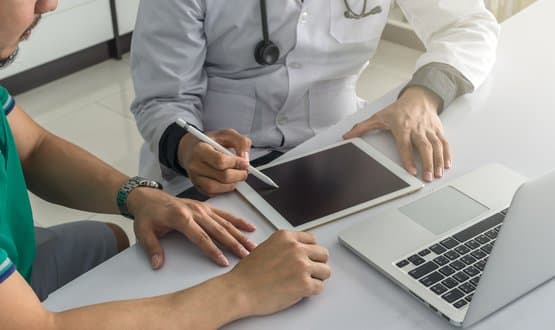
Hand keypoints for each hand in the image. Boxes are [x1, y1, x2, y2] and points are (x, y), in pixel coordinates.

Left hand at [127, 188, 256, 268]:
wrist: (148, 197)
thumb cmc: (147, 215)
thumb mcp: (143, 232)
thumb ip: (152, 248)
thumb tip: (157, 264)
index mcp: (181, 218)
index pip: (201, 237)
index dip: (213, 250)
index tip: (224, 262)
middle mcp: (195, 211)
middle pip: (218, 230)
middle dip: (233, 244)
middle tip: (246, 255)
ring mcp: (202, 208)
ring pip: (225, 222)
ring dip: (240, 234)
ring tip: (252, 245)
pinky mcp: (206, 206)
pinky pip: (224, 214)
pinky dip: (238, 221)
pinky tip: (249, 227)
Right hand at [177, 129, 250, 195]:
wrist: (191, 149)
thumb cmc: (209, 142)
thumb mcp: (226, 134)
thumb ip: (240, 141)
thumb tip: (245, 157)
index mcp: (200, 149)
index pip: (220, 161)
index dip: (236, 163)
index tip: (244, 162)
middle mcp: (195, 165)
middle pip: (223, 176)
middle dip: (239, 174)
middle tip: (244, 170)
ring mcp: (195, 178)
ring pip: (218, 188)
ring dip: (233, 183)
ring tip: (236, 175)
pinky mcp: (198, 187)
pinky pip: (214, 193)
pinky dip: (225, 189)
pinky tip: (227, 180)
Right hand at [224, 231, 330, 316]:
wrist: (239, 290)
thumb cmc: (247, 274)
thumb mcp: (266, 247)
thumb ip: (284, 247)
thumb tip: (298, 252)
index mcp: (286, 237)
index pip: (312, 240)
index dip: (311, 251)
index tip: (309, 257)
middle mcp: (296, 248)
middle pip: (323, 254)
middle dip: (317, 263)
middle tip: (309, 272)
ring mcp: (302, 266)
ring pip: (326, 271)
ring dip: (317, 278)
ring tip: (304, 282)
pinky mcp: (304, 284)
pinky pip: (320, 287)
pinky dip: (312, 291)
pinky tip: (301, 291)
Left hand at [343, 86, 451, 181]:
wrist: (419, 97)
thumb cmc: (398, 109)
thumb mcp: (378, 117)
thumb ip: (362, 128)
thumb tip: (346, 136)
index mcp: (402, 127)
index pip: (405, 144)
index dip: (408, 158)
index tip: (411, 171)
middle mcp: (417, 128)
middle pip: (424, 147)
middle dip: (427, 163)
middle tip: (428, 177)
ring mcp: (429, 129)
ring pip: (436, 146)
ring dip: (438, 161)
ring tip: (437, 174)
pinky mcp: (438, 130)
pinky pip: (444, 143)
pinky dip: (446, 154)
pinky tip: (446, 165)